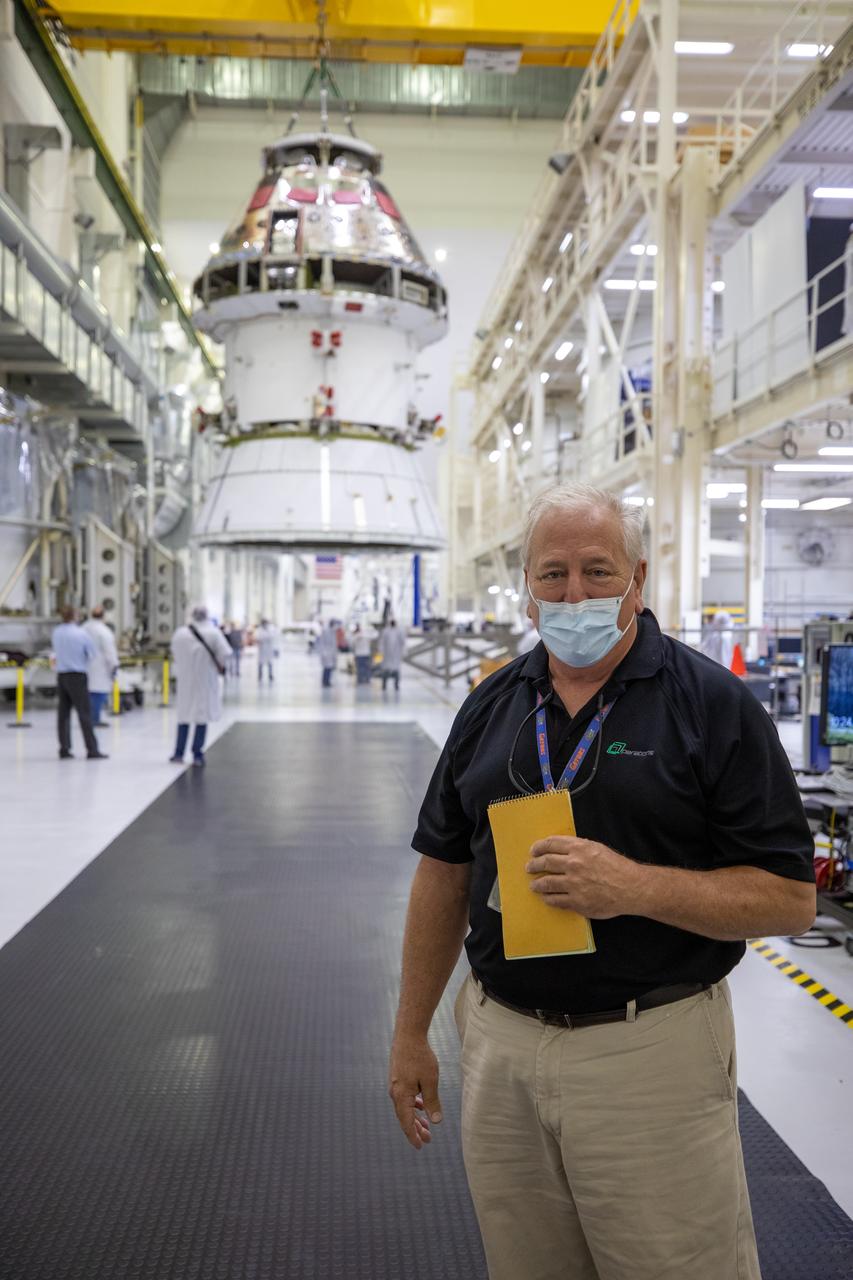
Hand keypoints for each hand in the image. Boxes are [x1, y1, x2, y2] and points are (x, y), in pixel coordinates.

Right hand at [388, 1034, 441, 1149]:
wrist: (408, 1035)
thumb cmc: (420, 1057)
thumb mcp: (430, 1081)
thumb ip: (432, 1102)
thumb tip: (436, 1122)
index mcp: (401, 1096)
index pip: (406, 1123)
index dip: (413, 1136)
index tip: (421, 1147)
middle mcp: (395, 1093)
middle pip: (405, 1117)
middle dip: (416, 1129)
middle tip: (428, 1140)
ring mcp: (395, 1085)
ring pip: (405, 1107)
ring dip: (415, 1117)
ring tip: (426, 1126)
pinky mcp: (398, 1078)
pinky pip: (405, 1098)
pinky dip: (413, 1105)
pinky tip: (421, 1106)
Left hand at [526, 836, 643, 918]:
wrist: (631, 888)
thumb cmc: (617, 867)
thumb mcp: (597, 849)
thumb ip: (578, 848)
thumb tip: (560, 850)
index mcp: (579, 848)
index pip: (550, 844)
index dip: (539, 847)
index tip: (533, 851)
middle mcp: (573, 864)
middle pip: (545, 862)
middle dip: (534, 865)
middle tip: (529, 868)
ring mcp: (573, 884)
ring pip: (546, 883)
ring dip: (537, 884)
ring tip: (534, 885)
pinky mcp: (576, 901)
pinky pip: (555, 900)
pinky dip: (548, 898)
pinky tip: (546, 898)